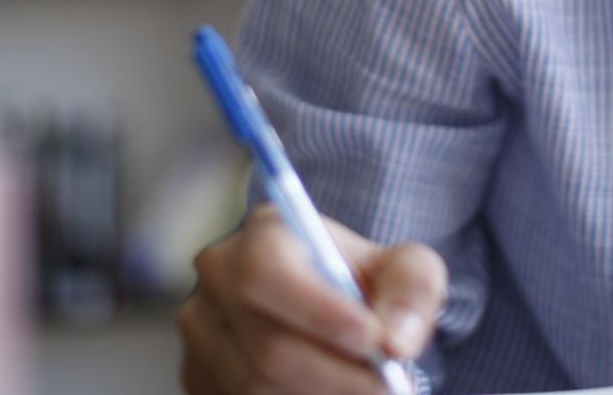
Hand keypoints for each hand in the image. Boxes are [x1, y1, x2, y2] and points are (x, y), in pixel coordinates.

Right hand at [178, 204, 445, 393]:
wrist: (334, 309)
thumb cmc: (365, 283)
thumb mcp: (404, 269)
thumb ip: (412, 291)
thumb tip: (397, 340)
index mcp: (263, 234)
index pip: (268, 272)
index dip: (319, 312)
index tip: (374, 340)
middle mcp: (218, 280)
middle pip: (267, 344)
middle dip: (337, 375)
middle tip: (390, 387)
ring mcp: (202, 333)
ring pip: (255, 384)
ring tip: (370, 390)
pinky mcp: (200, 377)